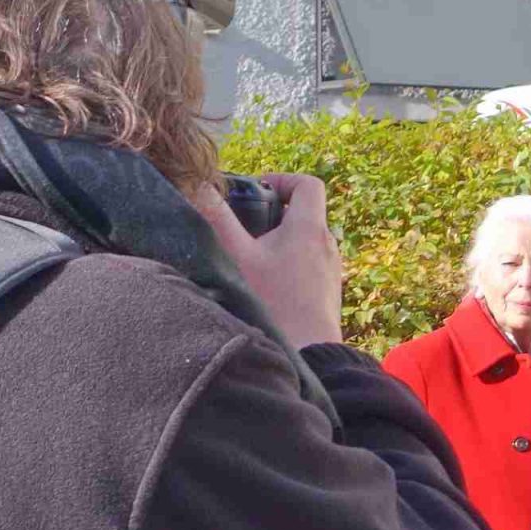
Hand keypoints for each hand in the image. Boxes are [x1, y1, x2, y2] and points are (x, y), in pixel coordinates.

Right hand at [192, 173, 341, 349]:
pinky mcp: (329, 289)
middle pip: (305, 212)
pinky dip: (291, 262)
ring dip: (281, 240)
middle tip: (246, 226)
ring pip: (306, 239)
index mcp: (309, 227)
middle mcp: (327, 243)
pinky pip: (310, 263)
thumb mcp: (238, 255)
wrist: (309, 349)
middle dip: (274, 213)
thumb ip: (218, 218)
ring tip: (253, 256)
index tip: (258, 192)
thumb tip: (199, 187)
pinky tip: (268, 282)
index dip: (283, 180)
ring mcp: (332, 268)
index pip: (308, 184)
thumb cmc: (274, 301)